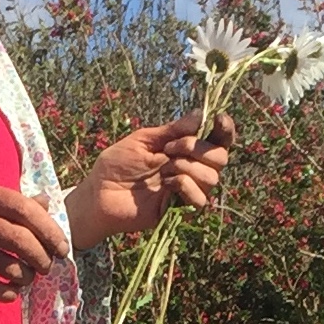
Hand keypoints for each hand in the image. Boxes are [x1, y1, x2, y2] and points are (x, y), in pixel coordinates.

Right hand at [0, 182, 69, 301]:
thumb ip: (11, 202)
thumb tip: (47, 202)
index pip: (24, 209)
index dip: (49, 229)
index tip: (62, 245)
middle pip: (22, 241)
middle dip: (43, 258)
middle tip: (47, 265)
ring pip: (10, 268)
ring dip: (27, 277)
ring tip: (28, 277)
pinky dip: (7, 293)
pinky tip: (10, 291)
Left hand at [65, 112, 234, 248]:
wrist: (99, 192)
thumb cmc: (117, 163)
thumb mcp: (143, 140)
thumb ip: (172, 130)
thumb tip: (199, 114)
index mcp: (182, 148)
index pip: (216, 140)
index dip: (225, 129)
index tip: (218, 118)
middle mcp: (190, 168)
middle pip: (220, 157)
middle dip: (198, 148)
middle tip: (170, 148)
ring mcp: (187, 189)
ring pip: (212, 177)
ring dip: (188, 167)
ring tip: (164, 168)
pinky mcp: (180, 209)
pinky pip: (201, 199)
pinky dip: (185, 186)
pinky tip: (166, 185)